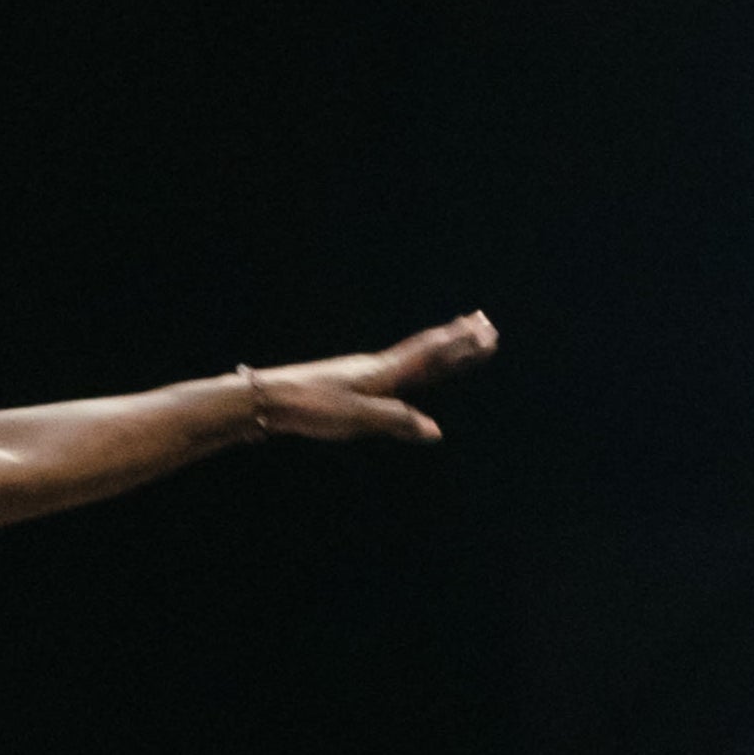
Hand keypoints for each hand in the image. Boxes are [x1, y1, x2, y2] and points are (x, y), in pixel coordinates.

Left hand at [248, 311, 497, 443]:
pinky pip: (391, 372)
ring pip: (409, 358)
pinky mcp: (347, 385)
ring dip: (436, 349)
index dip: (460, 345)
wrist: (266, 399)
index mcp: (383, 372)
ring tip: (455, 338)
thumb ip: (396, 421)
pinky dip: (411, 366)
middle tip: (483, 323)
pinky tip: (404, 372)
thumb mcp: (356, 418)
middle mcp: (375, 367)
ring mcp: (361, 374)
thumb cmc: (310, 407)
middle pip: (425, 350)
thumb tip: (436, 431)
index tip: (487, 331)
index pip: (431, 354)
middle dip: (456, 339)